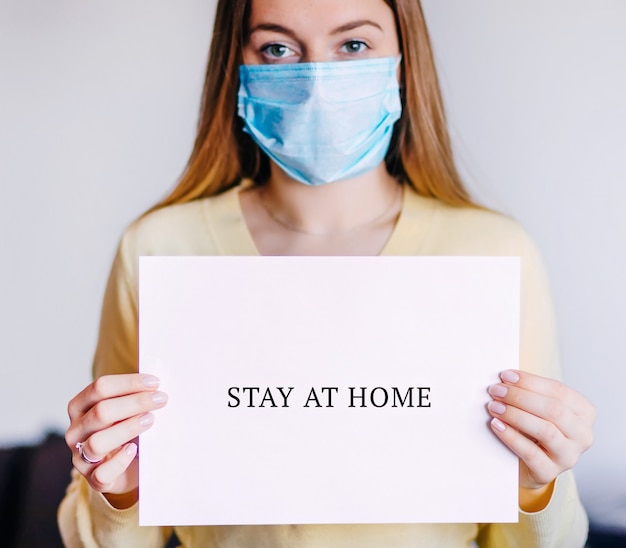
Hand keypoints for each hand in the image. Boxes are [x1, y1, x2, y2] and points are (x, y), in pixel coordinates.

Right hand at [65, 374, 167, 507]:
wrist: (130, 466)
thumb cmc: (129, 430)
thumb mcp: (127, 409)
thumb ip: (135, 395)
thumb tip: (156, 384)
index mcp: (79, 407)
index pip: (99, 388)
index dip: (129, 383)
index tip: (155, 383)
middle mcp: (75, 432)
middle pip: (101, 412)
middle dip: (135, 403)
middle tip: (161, 399)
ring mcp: (81, 457)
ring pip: (97, 442)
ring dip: (128, 428)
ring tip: (150, 420)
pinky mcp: (94, 480)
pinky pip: (102, 473)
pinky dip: (120, 461)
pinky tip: (134, 450)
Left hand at [487, 370, 593, 506]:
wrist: (528, 463)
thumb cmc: (533, 427)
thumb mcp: (537, 407)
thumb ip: (529, 392)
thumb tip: (505, 379)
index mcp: (584, 412)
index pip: (559, 391)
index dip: (530, 382)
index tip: (505, 376)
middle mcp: (582, 435)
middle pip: (553, 410)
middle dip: (520, 397)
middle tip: (496, 391)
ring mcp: (569, 456)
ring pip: (545, 431)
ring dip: (515, 415)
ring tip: (494, 407)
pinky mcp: (550, 473)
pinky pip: (531, 453)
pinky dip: (511, 437)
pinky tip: (496, 425)